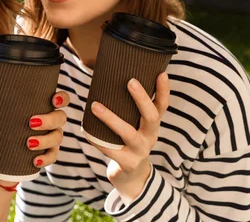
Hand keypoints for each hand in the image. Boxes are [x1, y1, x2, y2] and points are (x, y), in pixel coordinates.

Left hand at [0, 91, 69, 167]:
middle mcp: (52, 121)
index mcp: (43, 106)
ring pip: (58, 137)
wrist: (4, 152)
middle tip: (31, 122)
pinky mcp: (49, 153)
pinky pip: (53, 156)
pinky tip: (35, 160)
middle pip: (61, 118)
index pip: (61, 99)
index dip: (62, 98)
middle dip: (49, 120)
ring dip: (45, 140)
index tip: (53, 100)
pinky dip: (45, 158)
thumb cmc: (6, 123)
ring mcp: (52, 137)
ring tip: (28, 143)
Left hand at [87, 73, 169, 201]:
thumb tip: (108, 76)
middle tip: (130, 81)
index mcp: (152, 125)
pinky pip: (110, 150)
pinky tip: (86, 131)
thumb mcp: (134, 125)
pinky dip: (97, 140)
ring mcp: (140, 151)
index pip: (162, 106)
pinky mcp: (127, 162)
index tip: (162, 74)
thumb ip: (127, 107)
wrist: (131, 176)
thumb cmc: (128, 142)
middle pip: (151, 117)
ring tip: (94, 105)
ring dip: (110, 118)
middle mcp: (150, 136)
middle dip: (142, 98)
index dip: (164, 91)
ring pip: (128, 133)